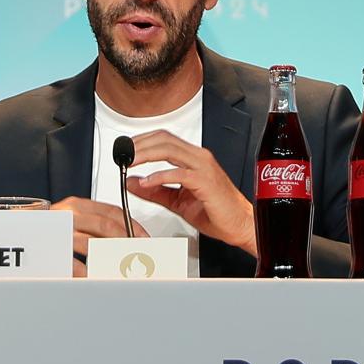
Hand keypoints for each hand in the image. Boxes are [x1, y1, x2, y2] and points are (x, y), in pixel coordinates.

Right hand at [50, 196, 148, 276]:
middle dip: (128, 243)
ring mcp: (59, 231)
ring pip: (94, 245)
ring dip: (112, 260)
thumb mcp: (71, 221)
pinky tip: (96, 279)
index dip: (134, 227)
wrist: (12, 233)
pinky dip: (89, 273)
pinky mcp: (50, 248)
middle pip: (108, 228)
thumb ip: (94, 226)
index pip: (115, 213)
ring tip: (122, 270)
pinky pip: (76, 264)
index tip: (145, 241)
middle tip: (139, 257)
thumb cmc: (44, 230)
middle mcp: (69, 214)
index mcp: (78, 205)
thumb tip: (125, 239)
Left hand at [127, 129, 256, 255]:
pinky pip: (179, 174)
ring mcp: (203, 167)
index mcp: (193, 159)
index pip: (164, 139)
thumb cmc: (217, 212)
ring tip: (129, 163)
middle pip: (164, 139)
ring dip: (146, 154)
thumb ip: (155, 191)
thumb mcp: (177, 201)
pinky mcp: (205, 181)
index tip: (126, 149)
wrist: (240, 225)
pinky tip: (146, 182)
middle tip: (122, 154)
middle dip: (140, 145)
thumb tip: (133, 183)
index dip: (142, 140)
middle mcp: (199, 158)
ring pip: (170, 150)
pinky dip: (159, 176)